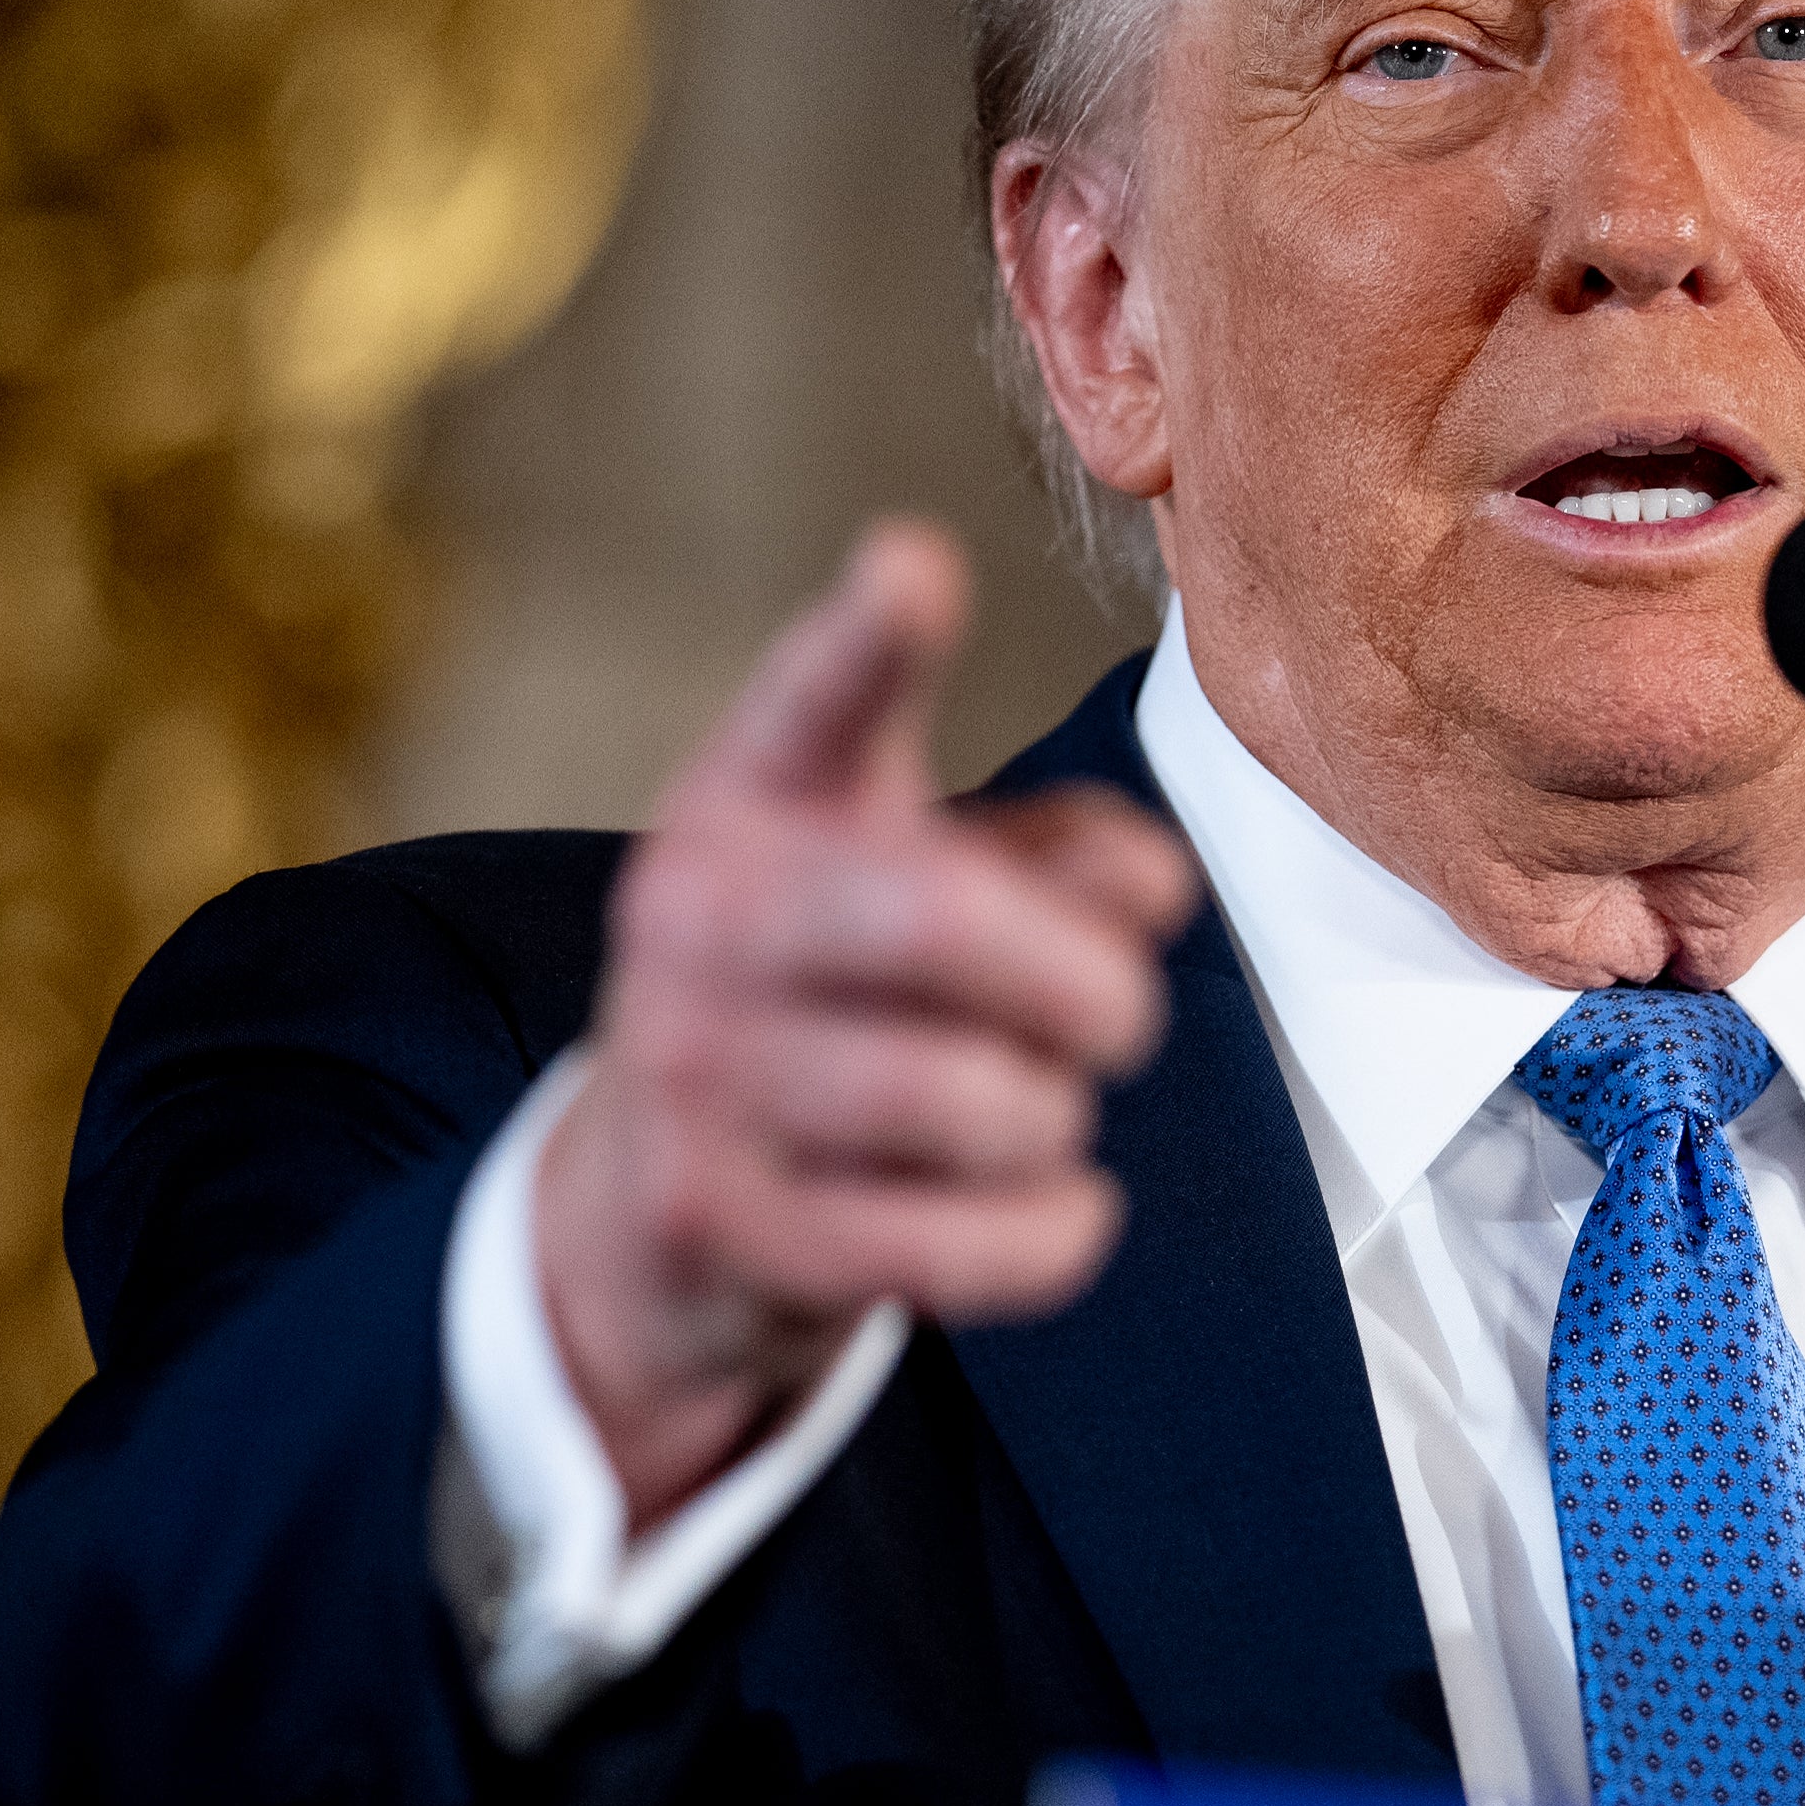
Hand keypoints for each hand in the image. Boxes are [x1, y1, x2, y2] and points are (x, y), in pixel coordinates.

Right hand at [531, 518, 1196, 1530]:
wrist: (652, 1211)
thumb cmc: (831, 1002)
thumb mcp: (920, 886)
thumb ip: (1051, 853)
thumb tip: (1152, 885)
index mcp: (755, 798)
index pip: (814, 701)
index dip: (868, 637)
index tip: (914, 564)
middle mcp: (698, 917)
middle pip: (941, 919)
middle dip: (1085, 980)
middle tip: (1125, 1013)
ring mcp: (690, 1073)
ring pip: (966, 1098)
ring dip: (1053, 1116)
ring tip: (1036, 1113)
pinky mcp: (718, 1226)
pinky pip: (953, 1241)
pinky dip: (1050, 1232)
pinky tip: (1061, 1209)